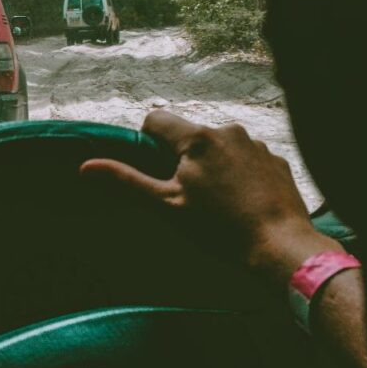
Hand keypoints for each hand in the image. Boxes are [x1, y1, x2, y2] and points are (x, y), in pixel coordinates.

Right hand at [79, 111, 335, 277]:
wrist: (281, 248)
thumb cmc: (219, 228)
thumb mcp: (165, 206)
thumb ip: (126, 181)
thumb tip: (85, 166)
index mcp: (197, 137)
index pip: (156, 119)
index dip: (147, 141)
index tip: (155, 169)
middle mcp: (228, 130)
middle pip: (189, 134)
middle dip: (181, 156)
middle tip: (186, 193)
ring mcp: (257, 144)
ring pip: (219, 145)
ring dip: (211, 163)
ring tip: (217, 201)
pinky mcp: (277, 160)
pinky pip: (246, 157)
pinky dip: (238, 172)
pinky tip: (242, 201)